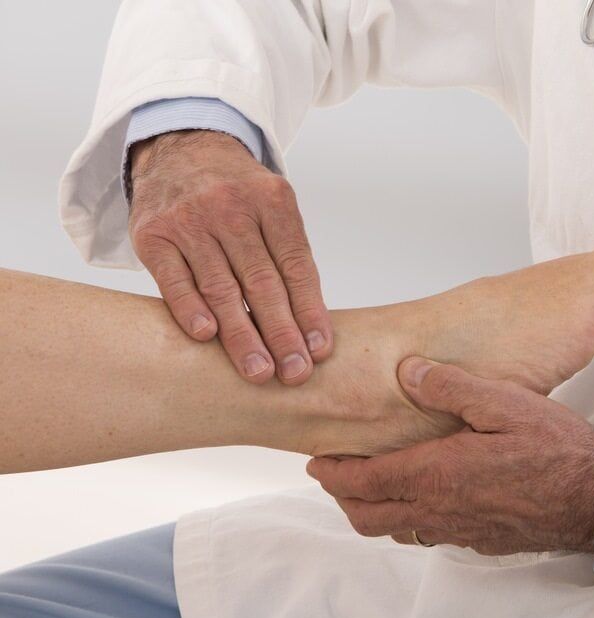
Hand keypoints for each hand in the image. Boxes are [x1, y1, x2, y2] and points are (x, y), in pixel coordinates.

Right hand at [128, 130, 332, 384]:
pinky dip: (191, 308)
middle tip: (294, 373)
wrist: (180, 146)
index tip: (319, 350)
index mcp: (273, 202)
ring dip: (241, 334)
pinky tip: (207, 336)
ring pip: (221, 286)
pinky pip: (174, 279)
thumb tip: (312, 326)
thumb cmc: (238, 194)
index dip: (310, 310)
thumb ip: (289, 255)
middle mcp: (232, 208)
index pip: (296, 265)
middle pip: (263, 281)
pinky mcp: (153, 235)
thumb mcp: (273, 207)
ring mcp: (190, 220)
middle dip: (282, 332)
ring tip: (258, 371)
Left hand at [306, 357, 593, 554]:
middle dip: (342, 496)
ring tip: (373, 484)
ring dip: (374, 510)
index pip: (363, 481)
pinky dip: (408, 518)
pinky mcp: (479, 540)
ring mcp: (458, 530)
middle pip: (367, 516)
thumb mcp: (505, 403)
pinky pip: (427, 535)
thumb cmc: (556, 451)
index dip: (332, 471)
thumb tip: (408, 372)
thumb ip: (451, 388)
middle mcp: (438, 510)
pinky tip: (425, 496)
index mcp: (435, 474)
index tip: (316, 459)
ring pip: (395, 530)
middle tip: (335, 473)